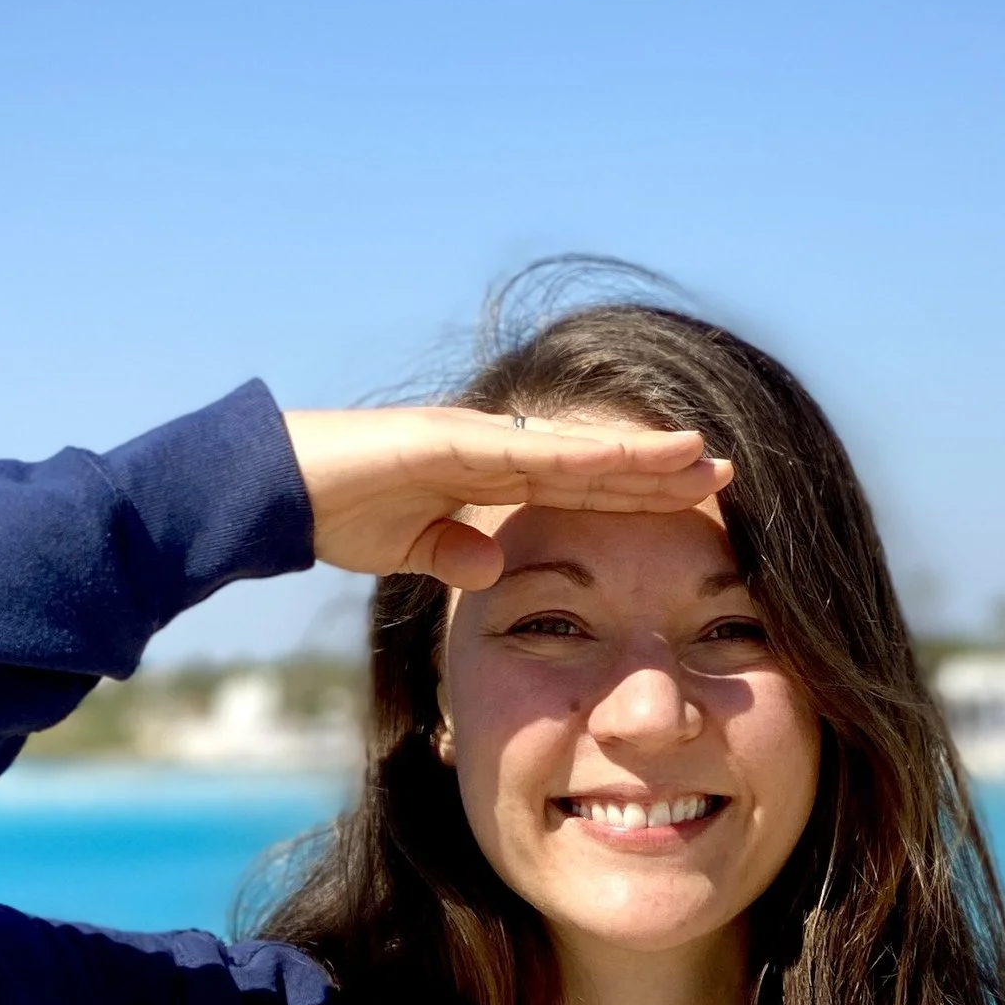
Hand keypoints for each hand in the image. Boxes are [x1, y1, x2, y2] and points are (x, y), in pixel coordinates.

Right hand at [280, 406, 730, 585]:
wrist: (277, 490)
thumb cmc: (336, 512)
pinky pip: (528, 450)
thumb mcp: (408, 548)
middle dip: (659, 468)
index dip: (637, 491)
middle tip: (727, 470)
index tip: (695, 502)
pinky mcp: (449, 439)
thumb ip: (451, 552)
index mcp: (488, 476)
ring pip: (574, 447)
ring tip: (701, 455)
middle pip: (593, 460)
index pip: (579, 485)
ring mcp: (474, 438)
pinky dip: (582, 453)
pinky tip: (631, 454)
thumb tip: (493, 567)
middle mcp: (492, 448)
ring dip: (640, 454)